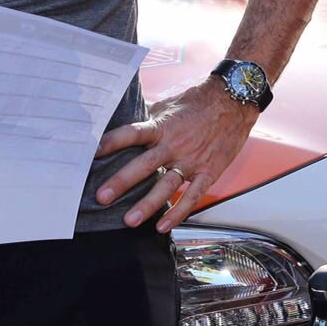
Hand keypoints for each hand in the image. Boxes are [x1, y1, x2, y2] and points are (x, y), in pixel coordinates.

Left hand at [94, 77, 257, 231]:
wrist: (235, 99)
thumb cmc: (200, 99)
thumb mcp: (170, 103)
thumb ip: (149, 116)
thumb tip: (127, 118)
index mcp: (163, 125)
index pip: (133, 133)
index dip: (112, 142)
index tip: (91, 152)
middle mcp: (175, 144)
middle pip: (144, 164)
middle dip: (122, 181)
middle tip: (102, 197)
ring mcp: (192, 160)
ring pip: (166, 185)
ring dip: (147, 204)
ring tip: (129, 220)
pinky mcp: (208, 171)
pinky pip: (192, 195)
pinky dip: (178, 212)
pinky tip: (163, 226)